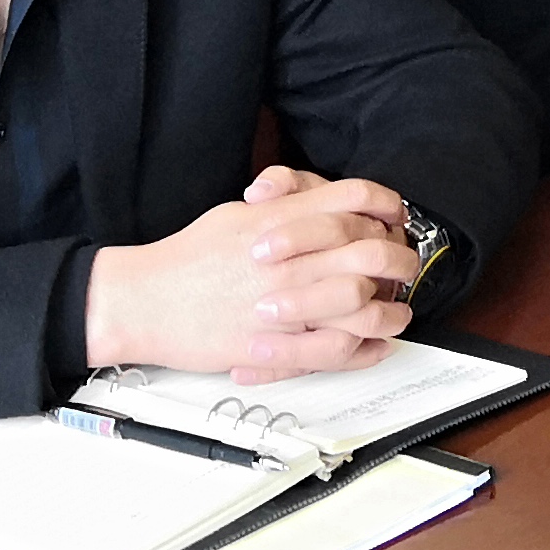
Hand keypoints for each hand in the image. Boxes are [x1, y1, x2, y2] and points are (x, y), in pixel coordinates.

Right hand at [85, 167, 422, 379]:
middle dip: (401, 259)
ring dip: (391, 311)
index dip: (386, 206)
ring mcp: (284, 304)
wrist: (144, 301)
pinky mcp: (275, 345)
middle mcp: (288, 259)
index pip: (353, 200)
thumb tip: (324, 203)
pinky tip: (376, 346)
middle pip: (370, 251)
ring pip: (363, 305)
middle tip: (405, 266)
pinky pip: (335, 350)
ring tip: (398, 313)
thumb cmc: (187, 259)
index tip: (395, 219)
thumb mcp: (238, 215)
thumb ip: (285, 205)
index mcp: (279, 220)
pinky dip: (365, 350)